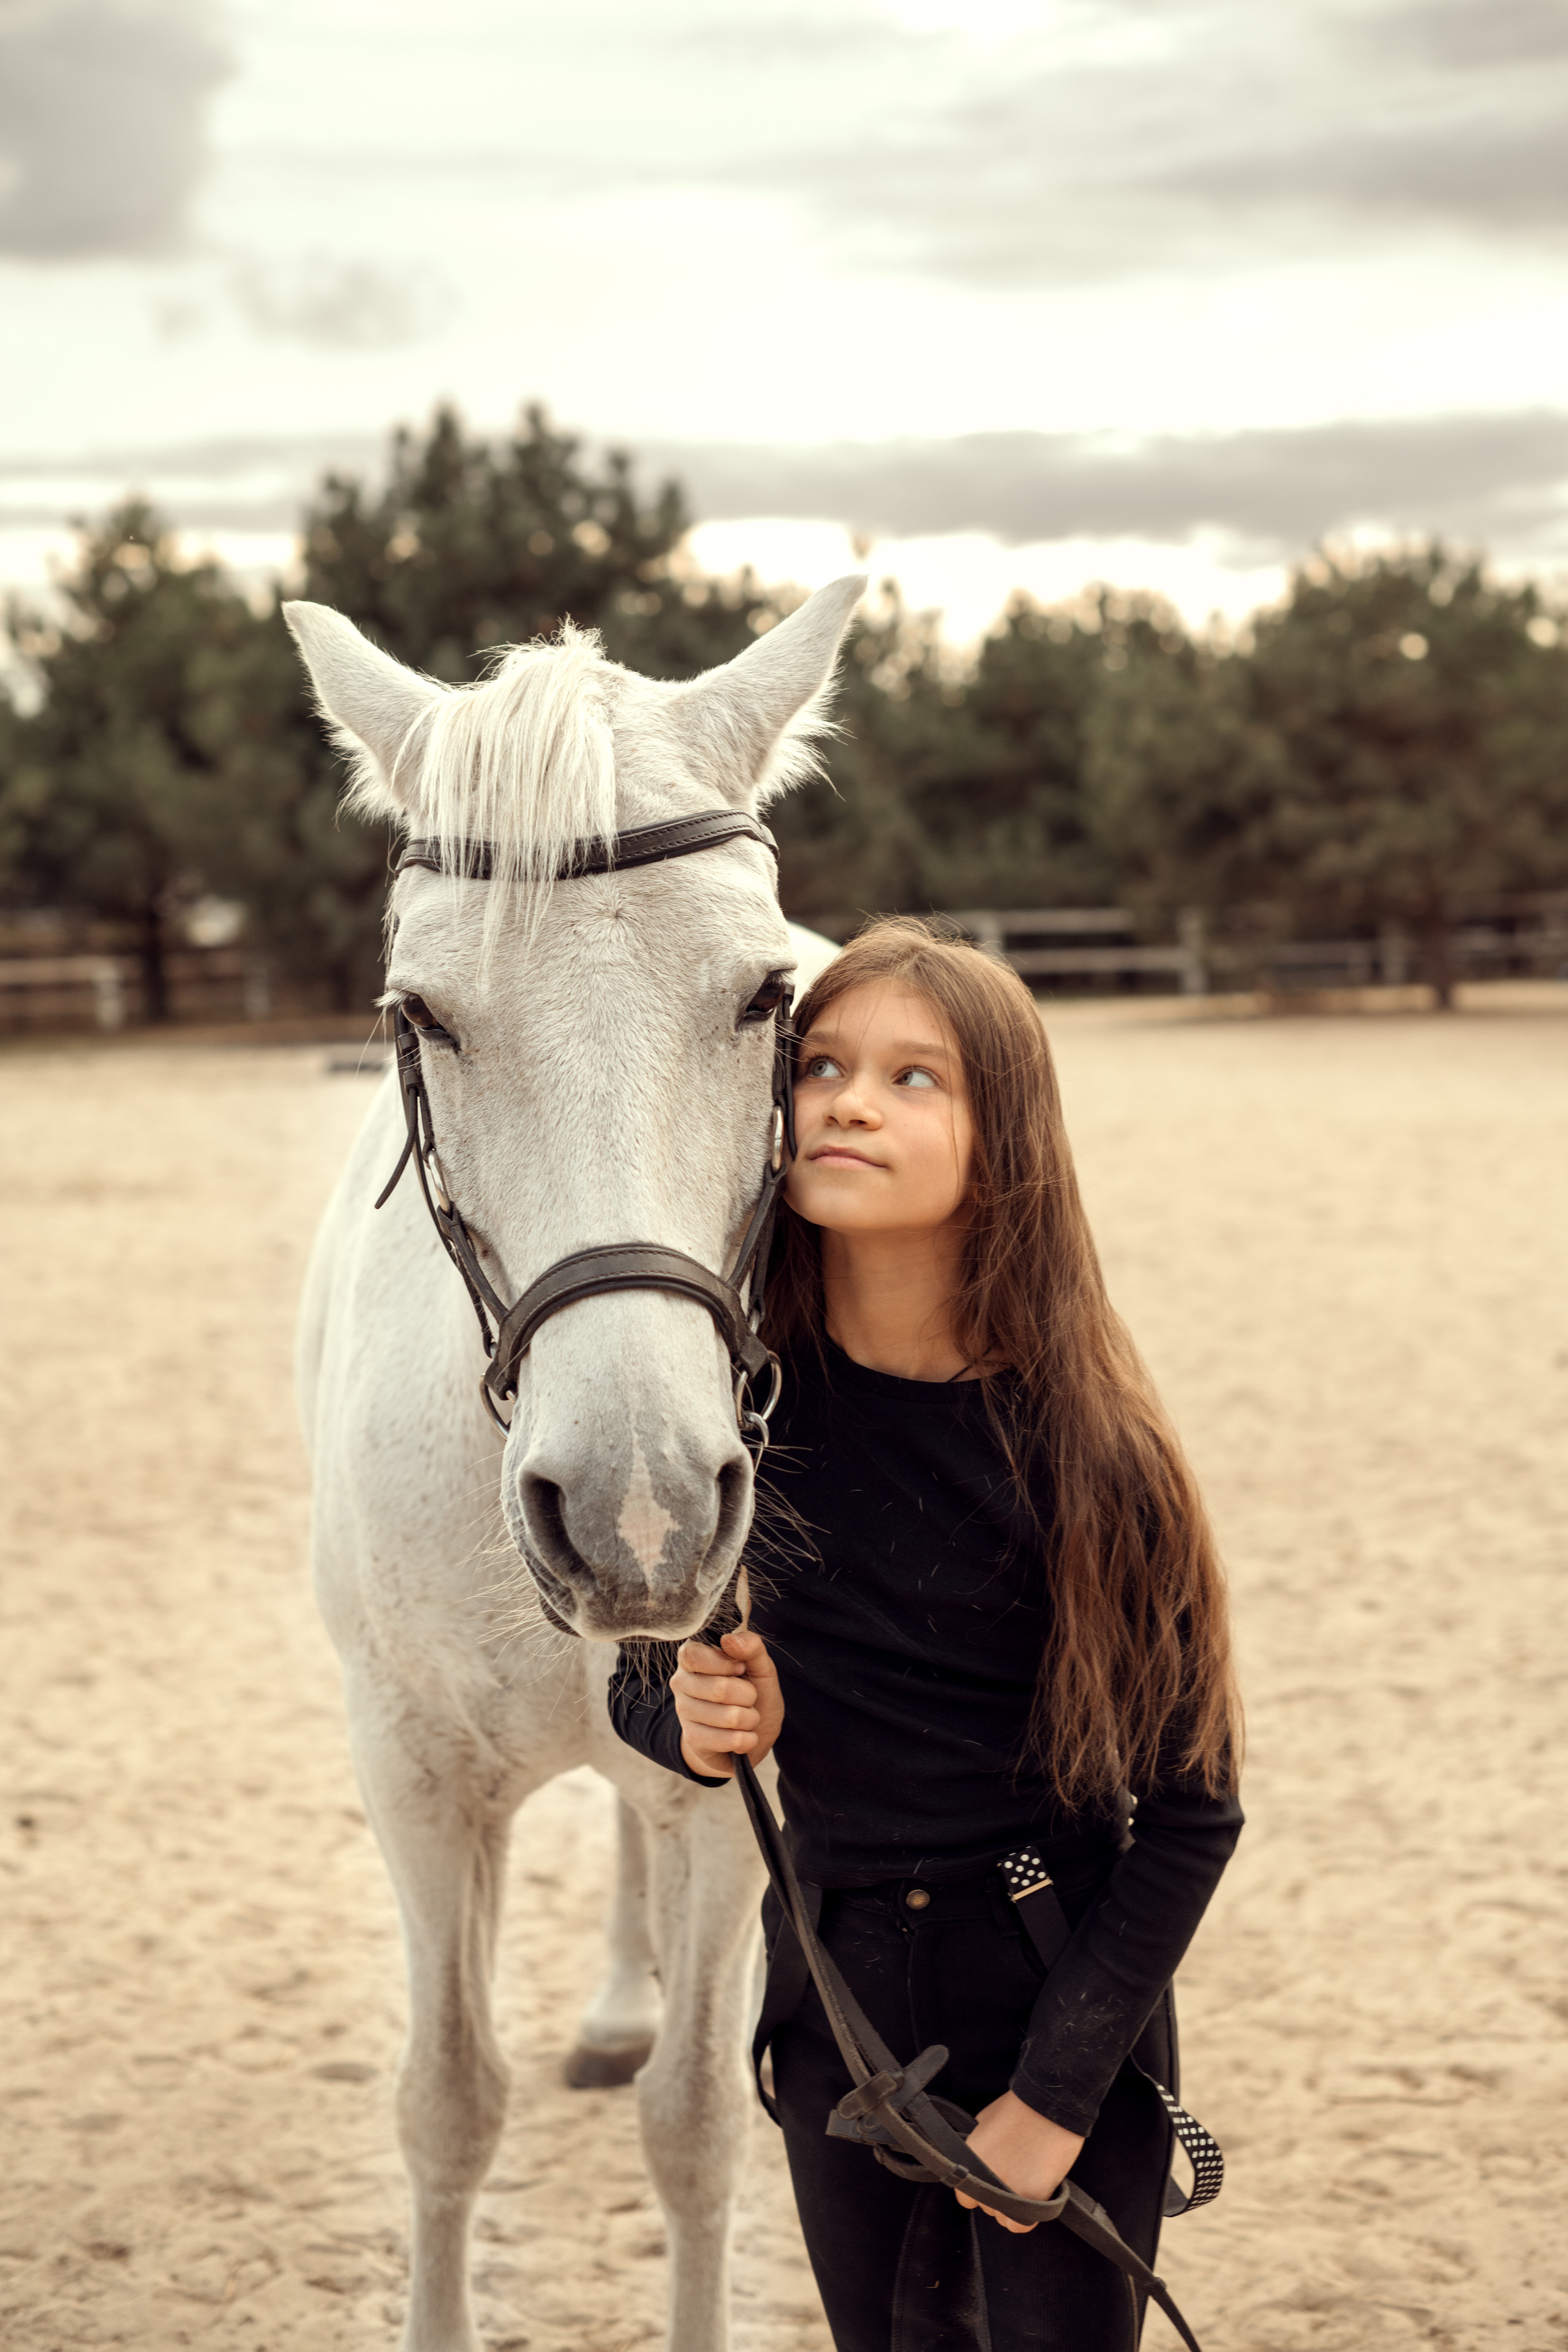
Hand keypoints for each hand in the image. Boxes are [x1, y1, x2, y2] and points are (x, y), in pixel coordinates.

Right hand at [671, 1629, 783, 1780]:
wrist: (753, 1732)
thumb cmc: (755, 1693)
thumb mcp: (761, 1667)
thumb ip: (751, 1647)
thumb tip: (728, 1639)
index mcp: (693, 1657)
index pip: (695, 1656)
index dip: (725, 1664)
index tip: (740, 1669)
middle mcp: (681, 1682)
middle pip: (721, 1689)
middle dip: (749, 1696)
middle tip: (749, 1697)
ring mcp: (684, 1712)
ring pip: (730, 1717)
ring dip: (751, 1719)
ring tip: (746, 1717)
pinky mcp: (692, 1739)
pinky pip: (729, 1740)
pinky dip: (747, 1739)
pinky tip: (743, 1736)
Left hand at [956, 2092, 1084, 2233]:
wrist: (1048, 2105)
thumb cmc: (1018, 2108)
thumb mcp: (984, 2123)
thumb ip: (977, 2151)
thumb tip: (977, 2164)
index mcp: (969, 2161)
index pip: (965, 2197)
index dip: (979, 2190)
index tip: (990, 2182)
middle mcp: (983, 2180)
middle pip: (987, 2207)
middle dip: (999, 2195)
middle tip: (1014, 2175)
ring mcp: (1006, 2192)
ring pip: (1004, 2219)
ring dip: (1014, 2207)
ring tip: (1027, 2181)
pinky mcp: (1031, 2199)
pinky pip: (1021, 2226)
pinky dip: (1027, 2219)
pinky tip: (1034, 2198)